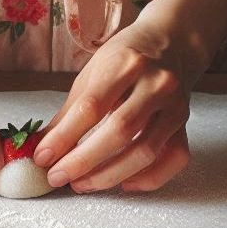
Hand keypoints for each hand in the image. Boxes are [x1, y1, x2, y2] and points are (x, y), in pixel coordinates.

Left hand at [34, 16, 206, 191]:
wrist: (172, 43)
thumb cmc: (125, 58)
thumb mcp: (92, 72)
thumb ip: (70, 111)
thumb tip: (42, 148)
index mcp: (126, 63)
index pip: (92, 106)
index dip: (64, 136)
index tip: (43, 157)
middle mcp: (156, 84)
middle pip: (120, 131)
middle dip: (83, 161)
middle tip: (57, 177)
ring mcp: (175, 106)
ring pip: (146, 151)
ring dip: (109, 175)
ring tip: (81, 184)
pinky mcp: (185, 125)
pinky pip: (174, 159)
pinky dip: (150, 179)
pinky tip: (124, 183)